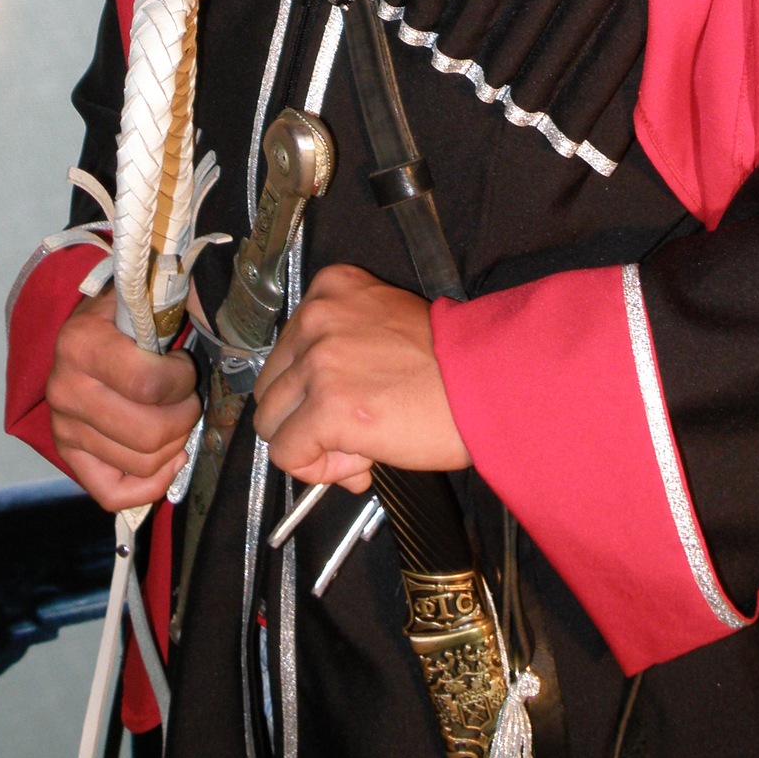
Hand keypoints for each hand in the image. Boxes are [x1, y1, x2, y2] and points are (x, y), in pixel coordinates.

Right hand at [47, 285, 200, 511]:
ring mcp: (63, 427)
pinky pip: (113, 493)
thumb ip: (169, 306)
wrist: (85, 331)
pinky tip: (170, 458)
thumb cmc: (124, 317)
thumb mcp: (143, 300)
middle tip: (186, 396)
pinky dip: (151, 484)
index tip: (183, 365)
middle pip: (149, 433)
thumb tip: (202, 300)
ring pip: (142, 463)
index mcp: (82, 345)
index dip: (182, 380)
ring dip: (175, 443)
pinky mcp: (68, 454)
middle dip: (184, 415)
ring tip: (176, 417)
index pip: (149, 384)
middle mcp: (65, 390)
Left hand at [253, 263, 470, 491]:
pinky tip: (360, 462)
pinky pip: (288, 454)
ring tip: (358, 448)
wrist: (486, 384)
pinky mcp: (326, 408)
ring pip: (272, 423)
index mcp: (333, 287)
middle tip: (350, 432)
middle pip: (272, 386)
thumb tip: (320, 426)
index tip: (345, 401)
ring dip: (310, 445)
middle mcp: (318, 317)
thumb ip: (343, 361)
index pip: (288, 348)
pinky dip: (316, 470)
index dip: (312, 388)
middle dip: (303, 418)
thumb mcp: (388, 330)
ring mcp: (319, 362)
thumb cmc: (452, 363)